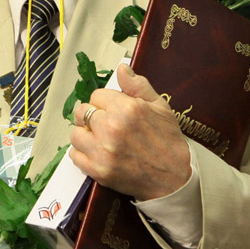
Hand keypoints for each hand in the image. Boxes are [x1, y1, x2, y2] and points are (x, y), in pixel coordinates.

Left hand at [70, 64, 191, 200]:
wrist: (175, 179)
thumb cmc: (168, 141)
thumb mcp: (159, 106)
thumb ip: (137, 85)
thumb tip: (122, 68)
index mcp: (126, 109)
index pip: (96, 95)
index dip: (104, 102)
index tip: (112, 110)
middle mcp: (112, 128)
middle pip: (83, 112)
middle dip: (92, 116)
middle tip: (105, 124)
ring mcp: (103, 151)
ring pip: (75, 133)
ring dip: (85, 135)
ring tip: (100, 139)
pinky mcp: (98, 170)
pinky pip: (74, 155)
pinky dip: (82, 154)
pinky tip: (96, 152)